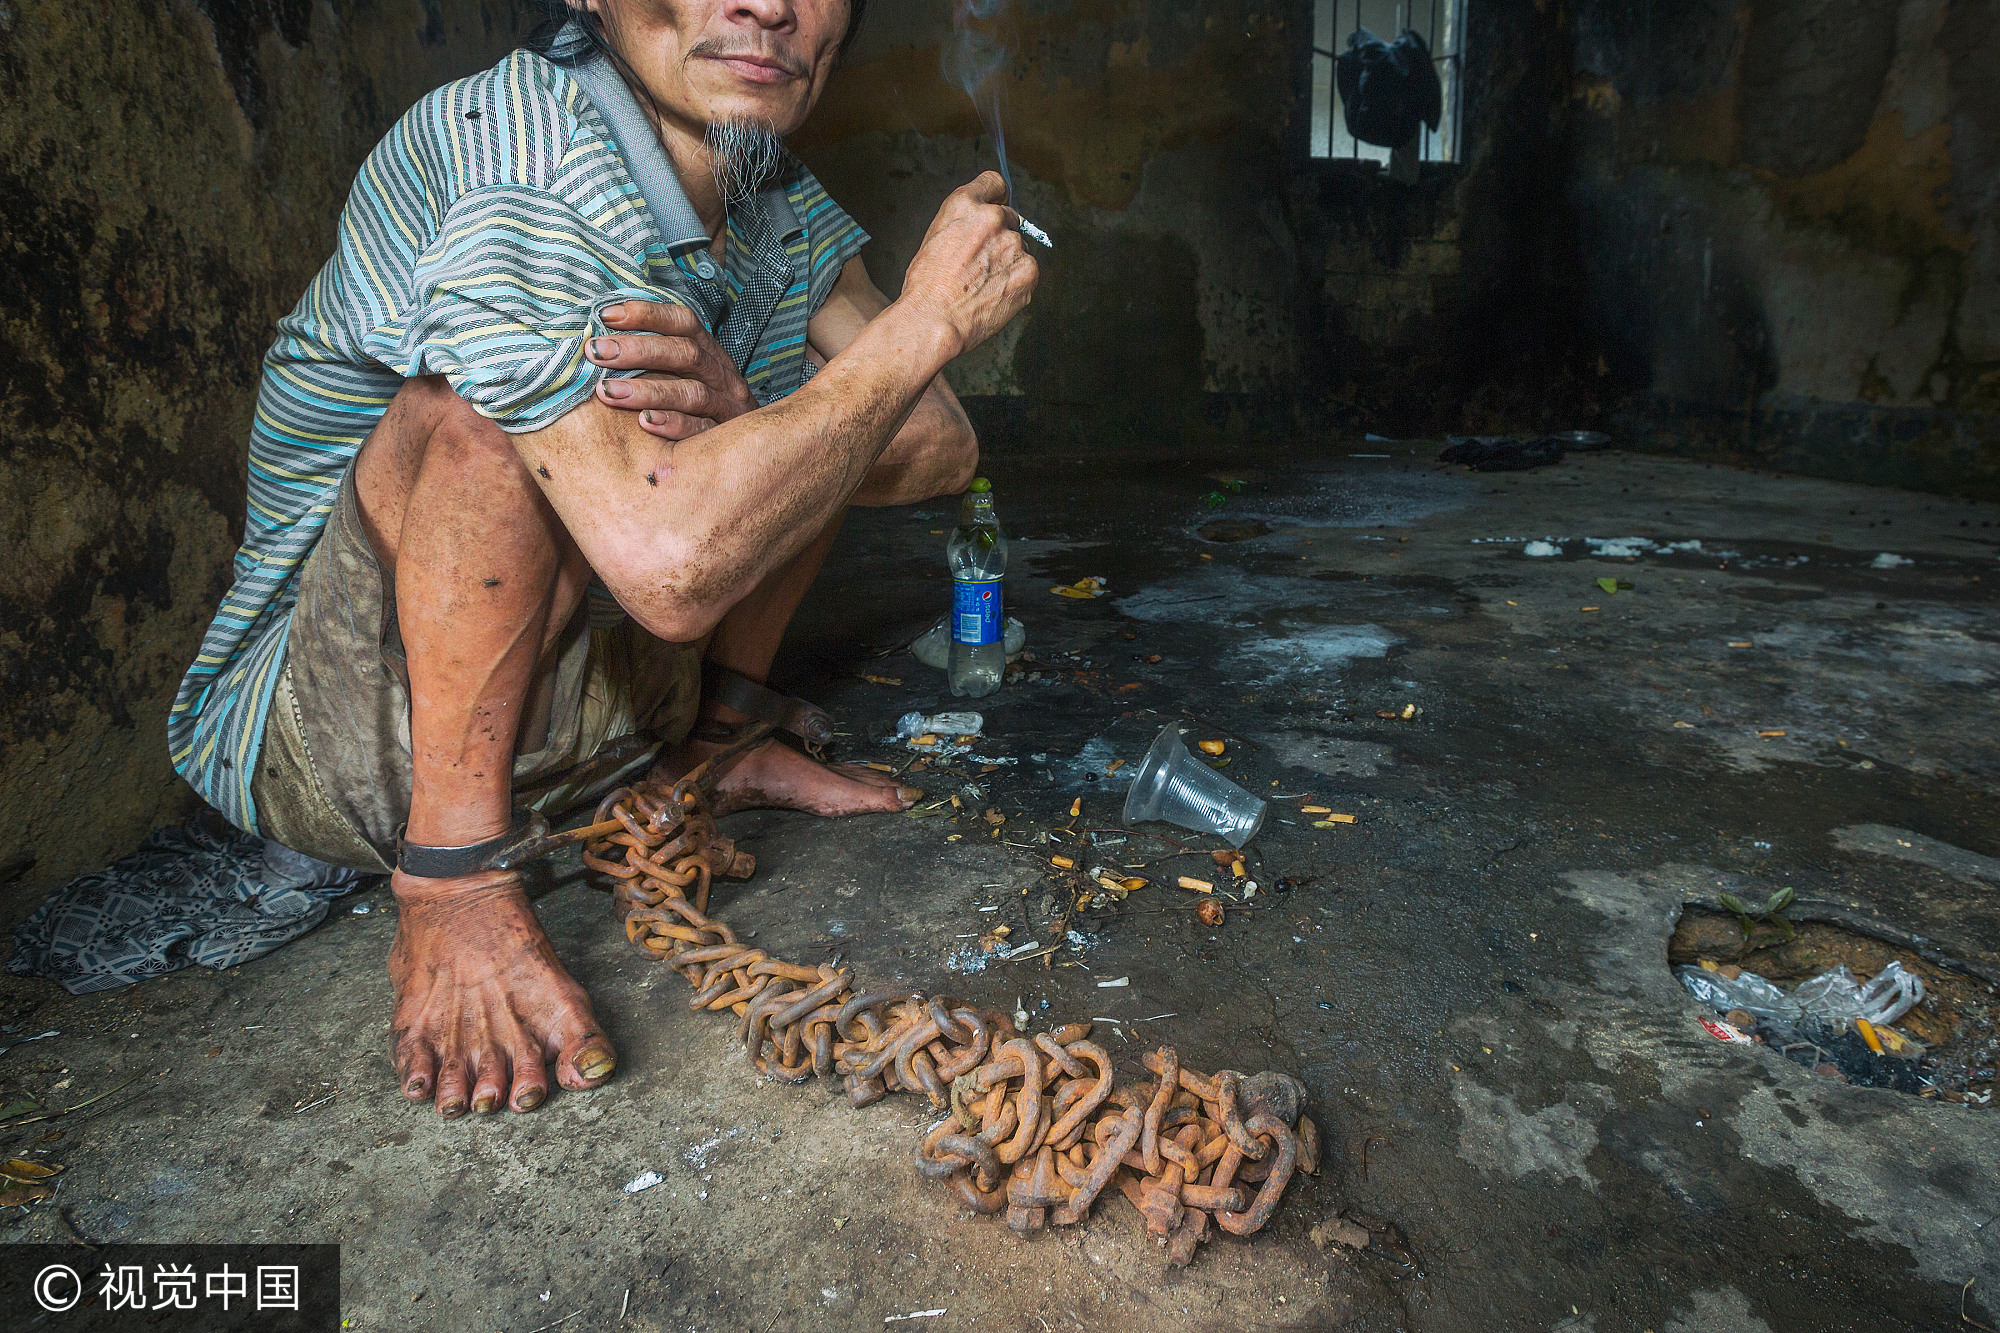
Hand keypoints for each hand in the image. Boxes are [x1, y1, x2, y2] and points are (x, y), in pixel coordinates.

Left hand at [586, 300, 758, 440]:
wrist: (752, 449)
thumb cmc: (698, 409)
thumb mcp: (683, 376)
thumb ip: (653, 360)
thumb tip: (599, 342)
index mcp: (709, 353)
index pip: (682, 322)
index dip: (647, 314)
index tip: (605, 315)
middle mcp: (721, 375)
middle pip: (685, 353)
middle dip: (637, 350)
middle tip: (596, 352)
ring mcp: (727, 408)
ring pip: (691, 392)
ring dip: (648, 390)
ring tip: (608, 391)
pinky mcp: (724, 439)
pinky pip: (701, 430)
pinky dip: (673, 424)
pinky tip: (644, 422)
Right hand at [897, 171, 1038, 359]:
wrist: (934, 320)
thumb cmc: (926, 286)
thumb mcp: (936, 238)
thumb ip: (963, 223)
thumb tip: (980, 228)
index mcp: (964, 204)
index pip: (994, 182)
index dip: (996, 196)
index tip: (997, 204)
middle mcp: (992, 217)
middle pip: (1009, 218)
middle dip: (999, 237)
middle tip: (980, 263)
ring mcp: (1013, 243)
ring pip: (1018, 247)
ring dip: (1007, 261)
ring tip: (982, 285)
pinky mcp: (1028, 269)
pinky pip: (1027, 270)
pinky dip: (1016, 281)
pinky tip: (994, 294)